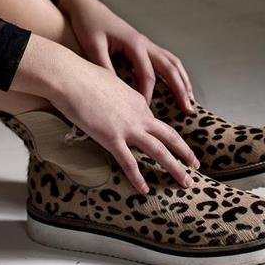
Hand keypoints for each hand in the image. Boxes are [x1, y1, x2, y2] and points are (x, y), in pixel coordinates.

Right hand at [48, 48, 199, 193]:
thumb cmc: (81, 74)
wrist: (69, 76)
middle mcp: (138, 115)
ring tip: (186, 182)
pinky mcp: (112, 138)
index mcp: (137, 100)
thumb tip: (109, 93)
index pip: (154, 121)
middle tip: (195, 165)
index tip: (169, 144)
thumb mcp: (107, 80)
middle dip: (185, 153)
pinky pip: (129, 163)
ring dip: (175, 169)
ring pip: (159, 152)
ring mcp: (127, 128)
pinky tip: (144, 190)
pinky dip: (138, 179)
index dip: (163, 135)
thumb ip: (114, 91)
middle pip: (169, 137)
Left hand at [59, 0, 195, 113]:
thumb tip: (116, 91)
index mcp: (134, 44)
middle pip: (170, 68)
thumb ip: (105, 67)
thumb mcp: (93, 46)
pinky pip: (165, 58)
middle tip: (188, 110)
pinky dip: (175, 71)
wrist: (85, 6)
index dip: (148, 94)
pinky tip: (176, 82)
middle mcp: (144, 42)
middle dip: (180, 89)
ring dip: (182, 80)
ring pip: (172, 62)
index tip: (147, 111)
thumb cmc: (88, 24)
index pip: (148, 74)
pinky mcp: (142, 43)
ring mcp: (145, 42)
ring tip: (190, 98)